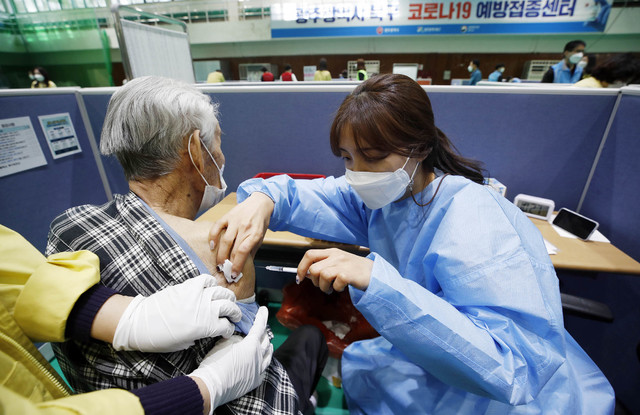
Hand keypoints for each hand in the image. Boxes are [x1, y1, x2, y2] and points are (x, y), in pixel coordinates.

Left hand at [112, 275, 241, 351]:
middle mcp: (205, 310)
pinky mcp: (188, 286)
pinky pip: (206, 280)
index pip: (227, 326)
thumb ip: (201, 335)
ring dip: (228, 298)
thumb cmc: (160, 339)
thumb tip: (208, 329)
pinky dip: (211, 284)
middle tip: (234, 316)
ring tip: (227, 301)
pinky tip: (211, 289)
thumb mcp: (185, 343)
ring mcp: (197, 296)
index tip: (227, 330)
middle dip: (235, 313)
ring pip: (222, 292)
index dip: (229, 330)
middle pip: (230, 307)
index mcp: (205, 327)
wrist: (140, 323)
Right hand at [190, 306, 272, 412]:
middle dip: (264, 331)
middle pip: (266, 340)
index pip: (260, 326)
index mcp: (251, 344)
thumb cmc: (215, 362)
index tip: (264, 309)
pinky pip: (263, 370)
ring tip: (268, 343)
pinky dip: (263, 363)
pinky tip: (262, 363)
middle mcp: (258, 356)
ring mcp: (258, 370)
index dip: (262, 316)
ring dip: (268, 347)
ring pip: (268, 356)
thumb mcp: (224, 343)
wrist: (212, 385)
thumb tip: (241, 337)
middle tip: (262, 326)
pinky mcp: (255, 381)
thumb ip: (236, 337)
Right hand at [209, 192, 273, 276]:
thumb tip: (245, 266)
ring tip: (219, 264)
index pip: (243, 252)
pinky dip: (213, 237)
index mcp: (254, 234)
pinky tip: (212, 246)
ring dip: (220, 254)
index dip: (237, 264)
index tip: (234, 274)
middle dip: (228, 263)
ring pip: (225, 240)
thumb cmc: (260, 221)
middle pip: (233, 248)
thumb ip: (252, 250)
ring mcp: (235, 221)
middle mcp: (244, 227)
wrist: (260, 202)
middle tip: (225, 272)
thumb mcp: (260, 237)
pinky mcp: (227, 216)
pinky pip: (217, 227)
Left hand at [297, 248, 373, 292]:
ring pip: (322, 276)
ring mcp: (343, 264)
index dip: (301, 267)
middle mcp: (336, 255)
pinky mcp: (349, 274)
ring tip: (331, 289)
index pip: (309, 254)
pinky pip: (335, 283)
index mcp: (331, 251)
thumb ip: (322, 265)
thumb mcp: (337, 261)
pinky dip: (336, 288)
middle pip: (313, 269)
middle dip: (314, 281)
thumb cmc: (353, 269)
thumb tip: (304, 273)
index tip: (300, 278)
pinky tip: (341, 287)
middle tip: (323, 285)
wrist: (373, 272)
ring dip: (324, 287)